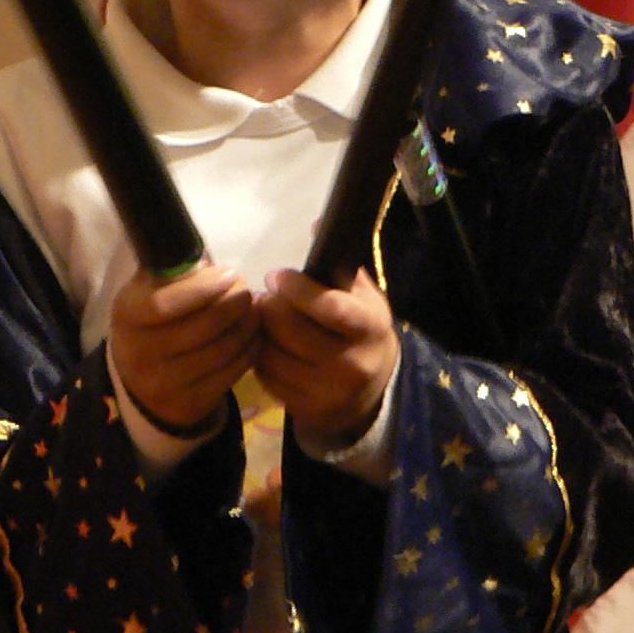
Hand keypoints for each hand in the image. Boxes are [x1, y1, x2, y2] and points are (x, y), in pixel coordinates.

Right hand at [109, 260, 258, 439]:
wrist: (140, 379)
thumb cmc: (152, 320)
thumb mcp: (148, 290)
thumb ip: (174, 273)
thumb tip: (212, 266)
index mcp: (127, 315)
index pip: (164, 303)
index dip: (202, 289)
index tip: (229, 274)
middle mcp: (139, 354)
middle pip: (202, 327)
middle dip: (234, 304)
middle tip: (247, 291)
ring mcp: (163, 384)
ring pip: (221, 351)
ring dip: (247, 326)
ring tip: (255, 310)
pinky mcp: (188, 404)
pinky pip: (230, 373)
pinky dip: (248, 350)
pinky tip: (253, 336)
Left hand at [255, 267, 397, 449]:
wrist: (374, 390)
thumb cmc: (362, 331)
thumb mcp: (364, 296)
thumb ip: (340, 263)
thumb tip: (316, 223)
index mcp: (369, 328)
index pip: (329, 307)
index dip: (296, 288)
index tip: (276, 275)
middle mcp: (351, 363)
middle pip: (290, 330)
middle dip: (269, 306)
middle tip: (262, 296)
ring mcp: (327, 391)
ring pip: (272, 353)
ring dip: (258, 330)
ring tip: (260, 317)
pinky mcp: (306, 409)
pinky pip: (266, 376)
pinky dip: (259, 355)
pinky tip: (264, 343)